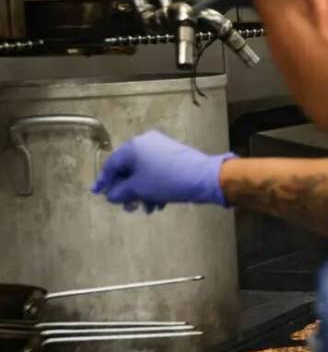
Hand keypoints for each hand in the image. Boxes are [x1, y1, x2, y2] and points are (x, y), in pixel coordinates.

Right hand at [92, 130, 234, 211]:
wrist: (204, 177)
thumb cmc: (166, 181)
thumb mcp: (139, 189)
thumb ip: (120, 192)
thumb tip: (112, 195)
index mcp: (134, 146)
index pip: (112, 164)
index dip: (104, 181)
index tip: (98, 194)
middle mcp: (146, 142)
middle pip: (129, 169)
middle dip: (128, 191)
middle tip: (129, 207)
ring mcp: (162, 148)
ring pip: (144, 173)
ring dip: (143, 192)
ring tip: (148, 209)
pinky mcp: (175, 156)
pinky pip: (157, 172)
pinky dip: (155, 187)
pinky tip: (159, 204)